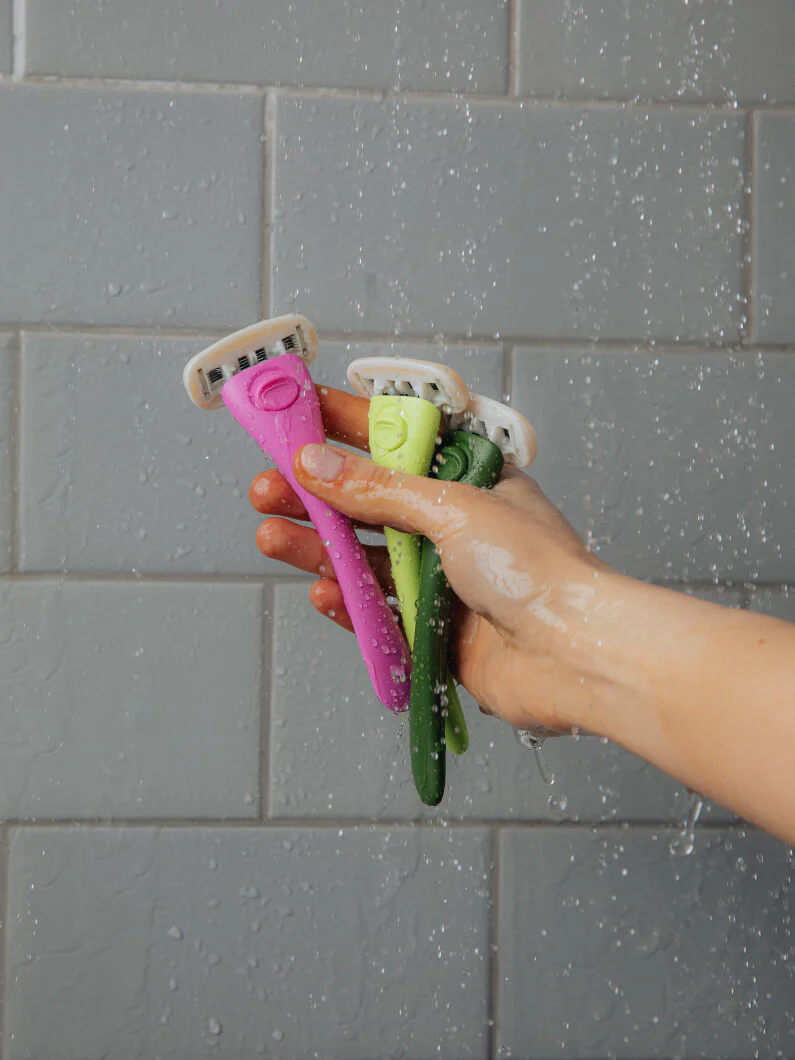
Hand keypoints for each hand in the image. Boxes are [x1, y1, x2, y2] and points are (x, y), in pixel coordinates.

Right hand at [250, 385, 612, 732]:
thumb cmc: (539, 570)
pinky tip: (322, 589)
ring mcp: (446, 580)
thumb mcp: (452, 511)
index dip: (346, 424)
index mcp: (471, 482)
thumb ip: (379, 491)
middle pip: (372, 503)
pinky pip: (380, 610)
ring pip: (368, 557)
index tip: (298, 412)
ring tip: (272, 535)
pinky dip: (349, 600)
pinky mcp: (437, 630)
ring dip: (319, 546)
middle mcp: (457, 527)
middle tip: (269, 488)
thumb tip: (318, 464)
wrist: (576, 655)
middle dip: (317, 495)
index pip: (397, 442)